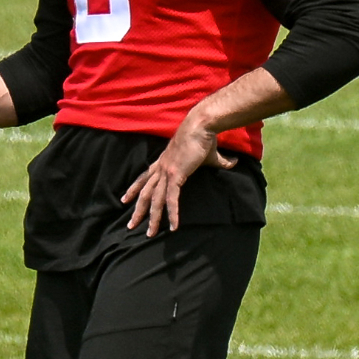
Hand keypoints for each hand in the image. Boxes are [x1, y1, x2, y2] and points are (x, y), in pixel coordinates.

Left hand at [121, 112, 236, 236]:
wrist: (202, 125)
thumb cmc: (205, 137)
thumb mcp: (211, 155)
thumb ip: (221, 161)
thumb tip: (234, 162)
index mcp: (163, 162)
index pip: (144, 178)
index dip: (134, 189)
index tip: (124, 199)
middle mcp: (161, 168)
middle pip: (145, 193)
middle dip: (137, 210)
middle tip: (130, 225)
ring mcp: (166, 172)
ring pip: (155, 200)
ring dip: (152, 218)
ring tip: (149, 233)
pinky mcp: (176, 175)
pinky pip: (172, 198)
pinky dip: (172, 213)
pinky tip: (173, 226)